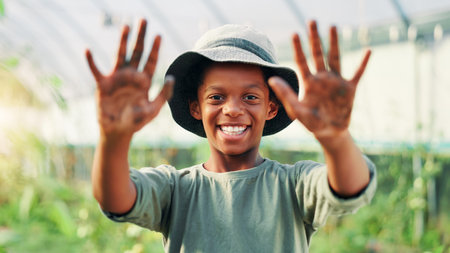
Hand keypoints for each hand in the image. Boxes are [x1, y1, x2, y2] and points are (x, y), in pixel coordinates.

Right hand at [85, 19, 173, 138]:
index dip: (155, 49)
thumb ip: (164, 94)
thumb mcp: (154, 109)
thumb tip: (171, 77)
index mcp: (144, 81)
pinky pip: (96, 70)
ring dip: (123, 41)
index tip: (158, 36)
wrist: (119, 131)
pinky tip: (88, 50)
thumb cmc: (137, 121)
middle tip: (144, 20)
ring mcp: (117, 78)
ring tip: (126, 26)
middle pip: (137, 52)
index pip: (151, 61)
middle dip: (141, 37)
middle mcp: (131, 75)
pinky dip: (91, 61)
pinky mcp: (103, 85)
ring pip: (120, 55)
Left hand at [269, 21, 369, 140]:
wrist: (330, 132)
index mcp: (308, 83)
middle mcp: (322, 78)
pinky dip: (363, 63)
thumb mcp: (297, 110)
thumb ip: (286, 94)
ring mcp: (336, 81)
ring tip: (332, 26)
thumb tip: (272, 79)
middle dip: (314, 38)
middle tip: (311, 21)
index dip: (298, 48)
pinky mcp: (349, 88)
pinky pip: (358, 73)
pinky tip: (368, 51)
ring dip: (334, 42)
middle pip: (317, 53)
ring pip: (335, 57)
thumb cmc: (311, 123)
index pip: (302, 61)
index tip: (294, 33)